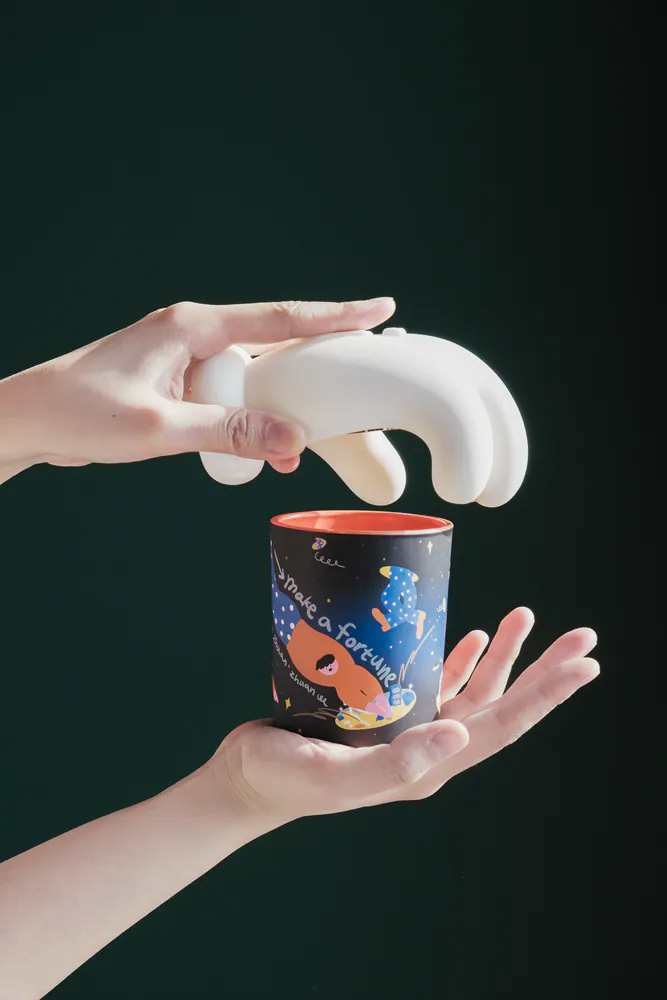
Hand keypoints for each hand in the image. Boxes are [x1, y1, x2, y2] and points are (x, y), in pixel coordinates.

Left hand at [0, 297, 395, 480]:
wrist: (31, 419)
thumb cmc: (83, 413)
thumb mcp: (162, 427)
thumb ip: (231, 431)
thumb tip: (295, 439)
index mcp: (193, 327)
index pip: (280, 317)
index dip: (336, 315)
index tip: (381, 309)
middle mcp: (193, 332)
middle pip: (274, 343)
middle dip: (316, 362)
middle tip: (360, 371)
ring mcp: (184, 356)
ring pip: (253, 374)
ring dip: (279, 404)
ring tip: (302, 438)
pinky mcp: (177, 380)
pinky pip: (229, 393)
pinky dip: (249, 417)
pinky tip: (263, 446)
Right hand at [212, 608, 598, 819]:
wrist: (247, 777)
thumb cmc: (286, 779)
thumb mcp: (337, 776)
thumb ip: (398, 765)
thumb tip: (462, 734)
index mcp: (429, 766)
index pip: (502, 725)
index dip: (546, 694)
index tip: (585, 665)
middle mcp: (430, 747)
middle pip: (502, 704)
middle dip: (543, 670)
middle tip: (583, 637)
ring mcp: (410, 729)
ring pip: (473, 688)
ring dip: (503, 654)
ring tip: (524, 616)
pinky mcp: (385, 713)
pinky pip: (436, 683)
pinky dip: (460, 659)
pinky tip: (472, 636)